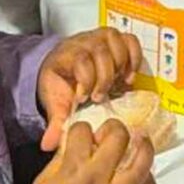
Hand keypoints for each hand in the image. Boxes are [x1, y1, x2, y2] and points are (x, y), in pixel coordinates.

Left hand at [37, 28, 143, 149]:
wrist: (62, 65)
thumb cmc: (60, 82)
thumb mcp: (55, 101)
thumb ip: (55, 122)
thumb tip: (49, 144)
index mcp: (68, 55)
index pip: (81, 60)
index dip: (86, 80)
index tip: (83, 98)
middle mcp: (85, 42)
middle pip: (101, 52)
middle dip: (104, 78)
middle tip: (99, 97)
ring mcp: (101, 38)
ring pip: (117, 43)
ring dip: (120, 66)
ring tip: (116, 86)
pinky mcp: (116, 40)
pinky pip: (130, 40)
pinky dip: (134, 57)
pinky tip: (129, 76)